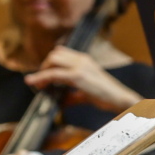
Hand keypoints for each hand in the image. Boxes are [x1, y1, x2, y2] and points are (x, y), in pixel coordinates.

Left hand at [25, 45, 139, 111]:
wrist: (119, 99)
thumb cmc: (105, 96)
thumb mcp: (86, 92)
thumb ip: (72, 95)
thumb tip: (59, 102)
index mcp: (84, 60)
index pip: (60, 52)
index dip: (49, 63)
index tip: (43, 74)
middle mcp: (81, 59)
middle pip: (54, 55)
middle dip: (44, 67)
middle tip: (39, 81)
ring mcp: (80, 66)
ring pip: (52, 61)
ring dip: (42, 72)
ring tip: (38, 84)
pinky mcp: (77, 76)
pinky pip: (54, 74)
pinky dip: (42, 78)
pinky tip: (35, 84)